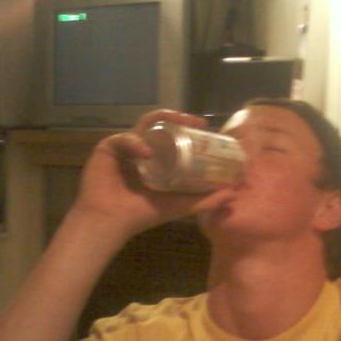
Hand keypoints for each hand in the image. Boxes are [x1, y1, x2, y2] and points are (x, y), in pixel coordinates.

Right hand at [72, 109, 236, 237]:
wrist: (113, 221)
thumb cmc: (144, 214)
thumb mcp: (180, 205)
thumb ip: (205, 201)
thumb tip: (233, 194)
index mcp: (157, 159)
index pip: (173, 137)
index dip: (188, 129)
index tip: (205, 127)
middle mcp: (142, 149)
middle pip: (160, 126)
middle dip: (178, 119)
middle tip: (195, 121)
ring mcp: (125, 147)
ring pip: (144, 125)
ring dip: (162, 121)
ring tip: (177, 124)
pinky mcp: (107, 148)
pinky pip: (124, 138)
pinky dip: (136, 143)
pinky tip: (146, 153)